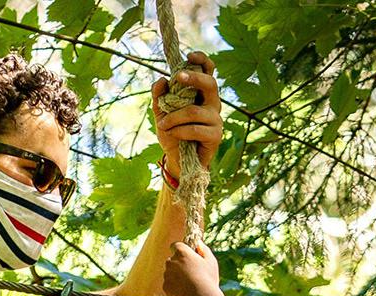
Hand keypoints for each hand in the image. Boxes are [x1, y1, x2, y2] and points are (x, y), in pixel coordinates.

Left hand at [151, 50, 221, 179]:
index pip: (208, 71)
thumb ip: (160, 96)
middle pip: (210, 84)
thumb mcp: (161, 113)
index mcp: (202, 94)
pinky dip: (179, 130)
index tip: (189, 55)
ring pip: (194, 111)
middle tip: (177, 77)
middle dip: (193, 78)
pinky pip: (194, 128)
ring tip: (162, 125)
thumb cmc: (172, 134)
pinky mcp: (215, 136)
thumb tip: (161, 80)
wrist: (177, 160)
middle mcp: (213, 103)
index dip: (202, 60)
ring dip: (174, 117)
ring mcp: (216, 119)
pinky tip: (172, 134)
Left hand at [163, 241, 227, 295]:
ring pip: (169, 272)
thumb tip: (198, 243)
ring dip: (175, 275)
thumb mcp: (211, 262)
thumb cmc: (209, 279)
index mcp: (182, 252)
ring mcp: (167, 274)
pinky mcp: (165, 286)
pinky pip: (168, 283)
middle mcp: (172, 261)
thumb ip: (204, 249)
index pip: (175, 245)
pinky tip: (184, 291)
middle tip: (190, 273)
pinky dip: (174, 286)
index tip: (185, 256)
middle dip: (178, 264)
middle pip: (171, 259)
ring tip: (188, 284)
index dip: (180, 250)